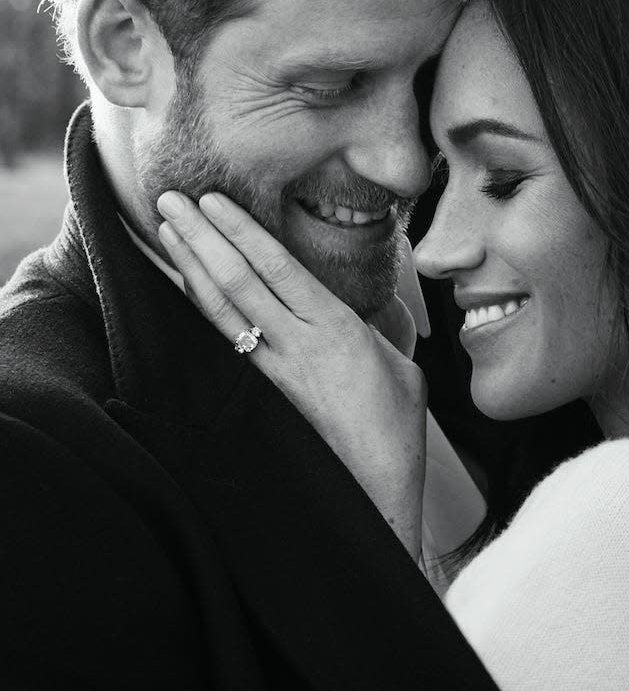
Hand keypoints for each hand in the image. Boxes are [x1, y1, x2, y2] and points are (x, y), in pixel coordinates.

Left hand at [156, 190, 425, 557]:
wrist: (375, 490)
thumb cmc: (396, 427)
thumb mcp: (400, 363)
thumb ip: (376, 324)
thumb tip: (365, 303)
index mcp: (336, 328)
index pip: (278, 267)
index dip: (241, 230)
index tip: (213, 200)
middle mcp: (299, 344)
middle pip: (239, 280)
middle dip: (202, 237)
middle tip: (170, 200)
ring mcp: (276, 369)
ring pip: (224, 309)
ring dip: (191, 266)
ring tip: (167, 230)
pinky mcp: (266, 391)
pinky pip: (228, 339)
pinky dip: (204, 306)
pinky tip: (187, 285)